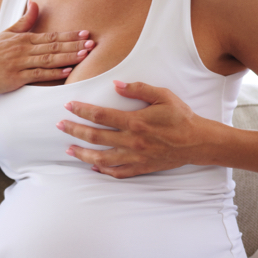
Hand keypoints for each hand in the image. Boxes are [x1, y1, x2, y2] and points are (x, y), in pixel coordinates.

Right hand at [0, 0, 93, 98]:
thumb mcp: (6, 33)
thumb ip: (24, 21)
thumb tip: (35, 2)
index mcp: (23, 39)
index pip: (51, 36)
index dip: (69, 35)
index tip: (85, 33)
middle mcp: (23, 49)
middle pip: (53, 46)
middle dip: (74, 45)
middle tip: (92, 43)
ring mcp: (20, 63)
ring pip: (48, 59)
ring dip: (68, 57)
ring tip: (84, 55)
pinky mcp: (16, 78)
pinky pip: (38, 75)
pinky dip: (53, 73)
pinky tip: (66, 72)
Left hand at [56, 81, 206, 177]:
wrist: (197, 142)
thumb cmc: (181, 117)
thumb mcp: (163, 96)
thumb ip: (139, 89)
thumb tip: (116, 85)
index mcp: (136, 122)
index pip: (101, 115)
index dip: (82, 110)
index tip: (69, 106)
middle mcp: (132, 141)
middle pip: (96, 137)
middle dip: (75, 130)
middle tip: (60, 125)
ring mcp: (136, 157)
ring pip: (102, 158)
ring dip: (83, 153)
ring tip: (68, 149)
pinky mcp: (141, 168)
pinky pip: (117, 172)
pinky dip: (103, 171)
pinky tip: (93, 167)